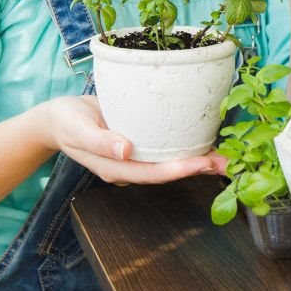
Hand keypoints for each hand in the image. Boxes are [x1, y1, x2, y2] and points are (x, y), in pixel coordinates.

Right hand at [41, 95, 227, 184]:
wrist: (59, 117)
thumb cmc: (66, 121)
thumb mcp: (77, 128)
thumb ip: (99, 141)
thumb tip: (125, 150)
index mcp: (117, 167)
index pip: (154, 173)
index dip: (180, 170)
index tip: (204, 164)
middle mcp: (132, 166)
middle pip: (170, 171)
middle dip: (200, 168)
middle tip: (231, 162)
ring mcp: (138, 156)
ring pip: (173, 162)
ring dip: (201, 159)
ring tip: (230, 154)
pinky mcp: (144, 143)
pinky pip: (169, 149)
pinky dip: (189, 145)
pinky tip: (209, 139)